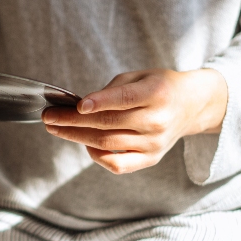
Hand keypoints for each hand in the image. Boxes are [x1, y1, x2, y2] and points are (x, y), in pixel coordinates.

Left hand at [42, 69, 227, 174]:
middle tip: (49, 117)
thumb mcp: (139, 76)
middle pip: (108, 124)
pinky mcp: (150, 159)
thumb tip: (79, 108)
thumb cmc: (158, 87)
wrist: (191, 105)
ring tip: (56, 128)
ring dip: (77, 136)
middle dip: (73, 121)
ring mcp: (154, 144)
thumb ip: (112, 90)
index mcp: (157, 93)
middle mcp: (157, 121)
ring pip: (107, 144)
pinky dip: (96, 156)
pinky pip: (117, 164)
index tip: (76, 104)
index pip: (123, 100)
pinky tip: (82, 143)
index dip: (98, 102)